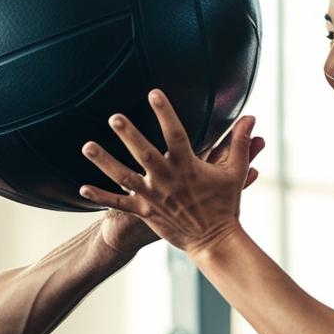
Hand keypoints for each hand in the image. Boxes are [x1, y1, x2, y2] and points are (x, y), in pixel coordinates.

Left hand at [79, 89, 263, 256]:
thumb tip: (251, 118)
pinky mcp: (145, 212)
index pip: (175, 134)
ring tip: (87, 147)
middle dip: (129, 135)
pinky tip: (82, 187)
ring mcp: (153, 197)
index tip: (154, 93)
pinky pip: (119, 204)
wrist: (214, 241)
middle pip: (144, 154)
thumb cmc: (225, 205)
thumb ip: (240, 143)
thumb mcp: (235, 173)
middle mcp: (167, 179)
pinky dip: (101, 196)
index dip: (165, 112)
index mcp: (188, 166)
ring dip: (105, 162)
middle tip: (114, 117)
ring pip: (124, 177)